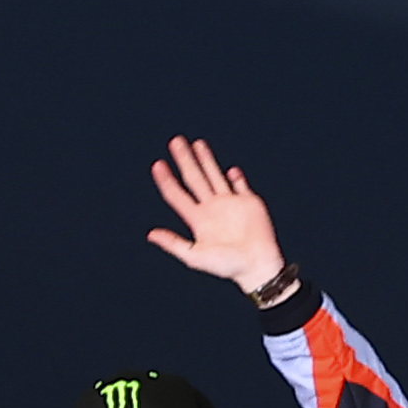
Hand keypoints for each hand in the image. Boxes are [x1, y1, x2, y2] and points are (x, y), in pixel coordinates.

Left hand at [144, 136, 285, 295]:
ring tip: (197, 144)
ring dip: (206, 160)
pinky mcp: (249, 202)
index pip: (177, 195)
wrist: (257, 265)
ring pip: (214, 176)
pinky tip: (231, 170)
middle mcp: (212, 209)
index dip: (166, 180)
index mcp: (198, 220)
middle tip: (175, 141)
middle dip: (185, 160)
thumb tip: (150, 234)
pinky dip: (236, 178)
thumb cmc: (227, 266)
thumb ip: (173, 244)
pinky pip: (240, 185)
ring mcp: (230, 204)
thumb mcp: (194, 257)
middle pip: (195, 178)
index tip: (157, 164)